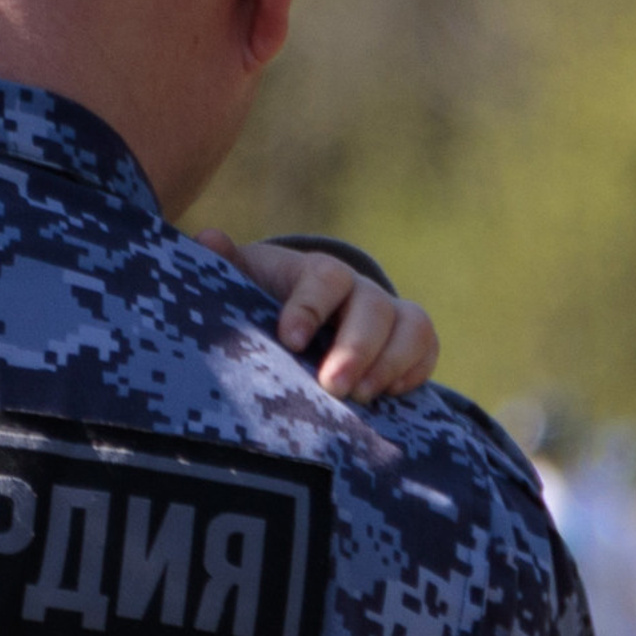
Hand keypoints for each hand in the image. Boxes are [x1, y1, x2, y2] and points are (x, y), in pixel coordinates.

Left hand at [198, 231, 439, 402]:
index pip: (325, 277)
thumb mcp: (240, 283)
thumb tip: (207, 238)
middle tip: (333, 386)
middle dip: (356, 348)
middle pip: (373, 307)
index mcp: (315, 271)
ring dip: (391, 362)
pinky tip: (390, 395)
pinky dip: (415, 370)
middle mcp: (359, 289)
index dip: (311, 307)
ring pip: (411, 325)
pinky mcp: (410, 341)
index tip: (289, 340)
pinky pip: (428, 348)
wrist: (295, 316)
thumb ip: (225, 266)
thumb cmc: (261, 299)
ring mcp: (389, 314)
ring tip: (362, 397)